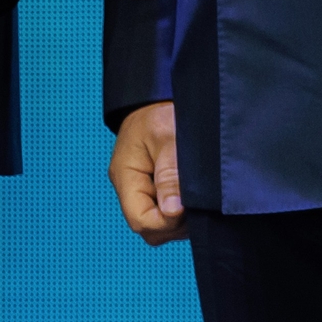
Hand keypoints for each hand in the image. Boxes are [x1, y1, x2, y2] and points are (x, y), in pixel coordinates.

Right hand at [108, 101, 185, 244]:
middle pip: (148, 227)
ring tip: (195, 196)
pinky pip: (163, 210)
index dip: (165, 222)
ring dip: (178, 218)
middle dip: (173, 224)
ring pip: (158, 223)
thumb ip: (170, 175)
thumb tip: (172, 211)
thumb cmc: (159, 111)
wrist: (157, 95)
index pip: (140, 220)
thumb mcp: (167, 137)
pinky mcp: (152, 186)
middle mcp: (130, 187)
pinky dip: (179, 209)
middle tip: (195, 204)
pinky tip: (190, 193)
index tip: (186, 208)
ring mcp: (141, 188)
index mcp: (126, 177)